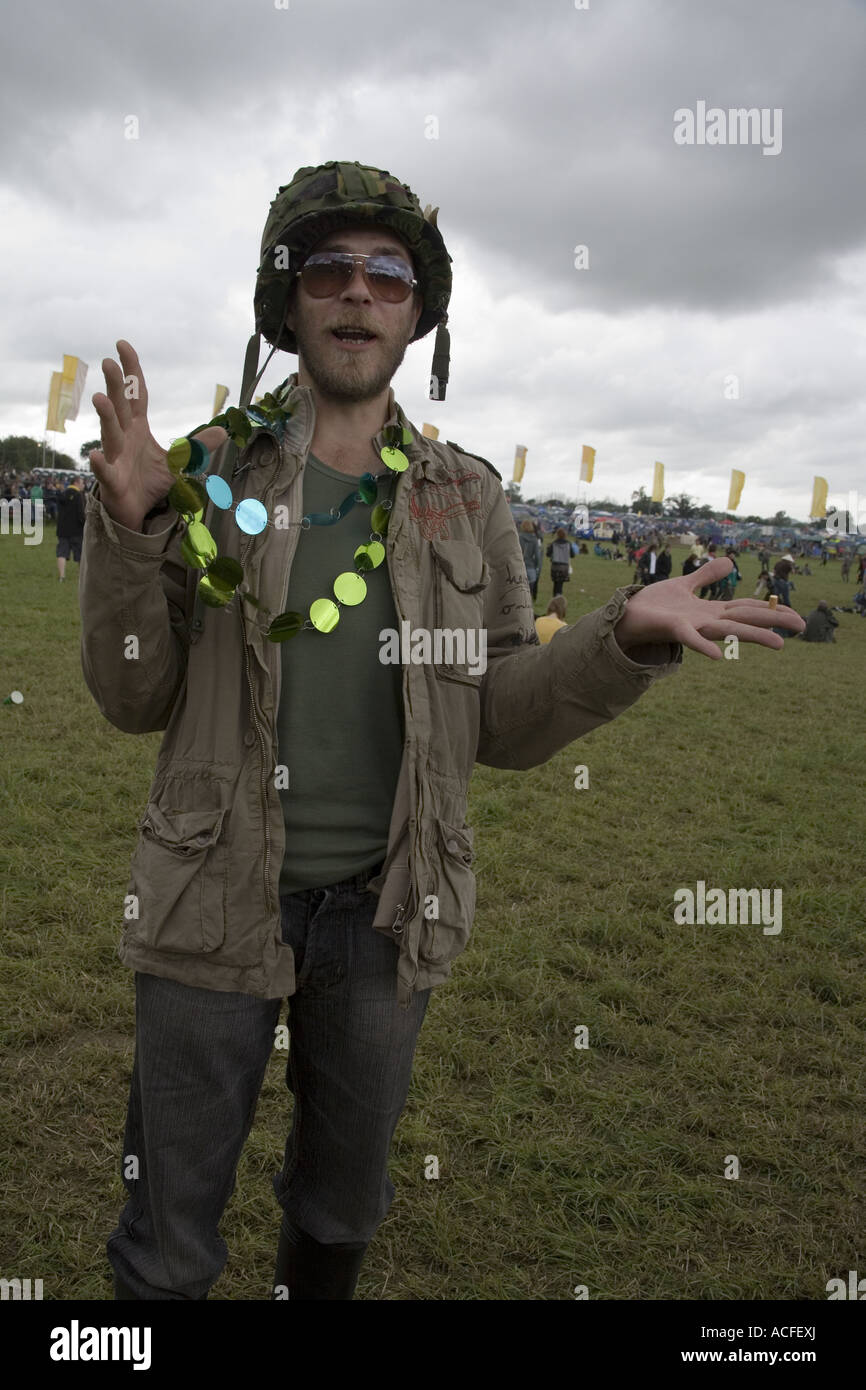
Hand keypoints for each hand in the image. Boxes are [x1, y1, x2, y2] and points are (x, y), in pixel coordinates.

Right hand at [90, 340, 227, 530]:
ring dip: (105, 417)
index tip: (122, 345)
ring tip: (100, 398)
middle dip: (115, 385)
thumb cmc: (151, 482)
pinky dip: (100, 464)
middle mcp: (123, 437)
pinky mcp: (112, 481)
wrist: (137, 511)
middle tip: (109, 362)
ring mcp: (115, 457)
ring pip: (109, 434)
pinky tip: (96, 455)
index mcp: (137, 427)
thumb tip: (224, 431)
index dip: (131, 371)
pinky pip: (105, 471)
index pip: (136, 395)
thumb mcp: (179, 463)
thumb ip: (198, 447)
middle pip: (120, 407)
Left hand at [613, 557, 804, 659]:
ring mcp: (693, 626)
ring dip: (753, 636)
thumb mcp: (685, 585)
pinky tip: (717, 656)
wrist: (626, 616)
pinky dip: (703, 645)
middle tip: (802, 626)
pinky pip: (691, 638)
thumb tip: (730, 563)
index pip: (748, 609)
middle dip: (774, 621)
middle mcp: (707, 620)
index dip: (772, 610)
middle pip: (747, 619)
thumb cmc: (654, 605)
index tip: (796, 616)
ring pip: (729, 629)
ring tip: (779, 644)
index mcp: (711, 611)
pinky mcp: (675, 628)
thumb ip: (707, 575)